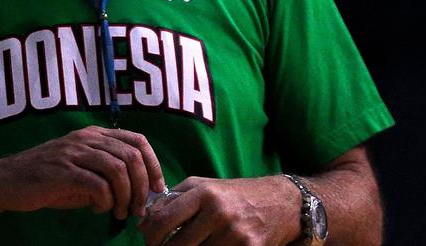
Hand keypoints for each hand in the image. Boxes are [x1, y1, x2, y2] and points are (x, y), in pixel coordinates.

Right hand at [0, 125, 165, 220]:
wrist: (6, 181)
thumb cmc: (46, 179)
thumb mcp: (80, 168)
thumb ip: (106, 173)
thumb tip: (139, 192)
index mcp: (93, 135)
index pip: (137, 140)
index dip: (153, 164)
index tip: (156, 189)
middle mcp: (85, 139)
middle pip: (131, 156)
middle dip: (142, 186)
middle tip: (139, 208)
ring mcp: (73, 153)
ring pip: (117, 169)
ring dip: (126, 197)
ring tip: (120, 212)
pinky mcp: (62, 172)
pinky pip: (97, 185)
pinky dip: (105, 201)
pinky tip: (98, 209)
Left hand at [137, 175, 299, 245]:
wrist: (282, 202)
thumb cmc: (234, 194)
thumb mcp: (204, 186)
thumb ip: (172, 200)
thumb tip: (143, 223)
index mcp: (205, 193)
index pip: (165, 219)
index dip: (151, 235)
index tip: (148, 240)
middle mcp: (219, 212)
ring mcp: (236, 234)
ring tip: (191, 245)